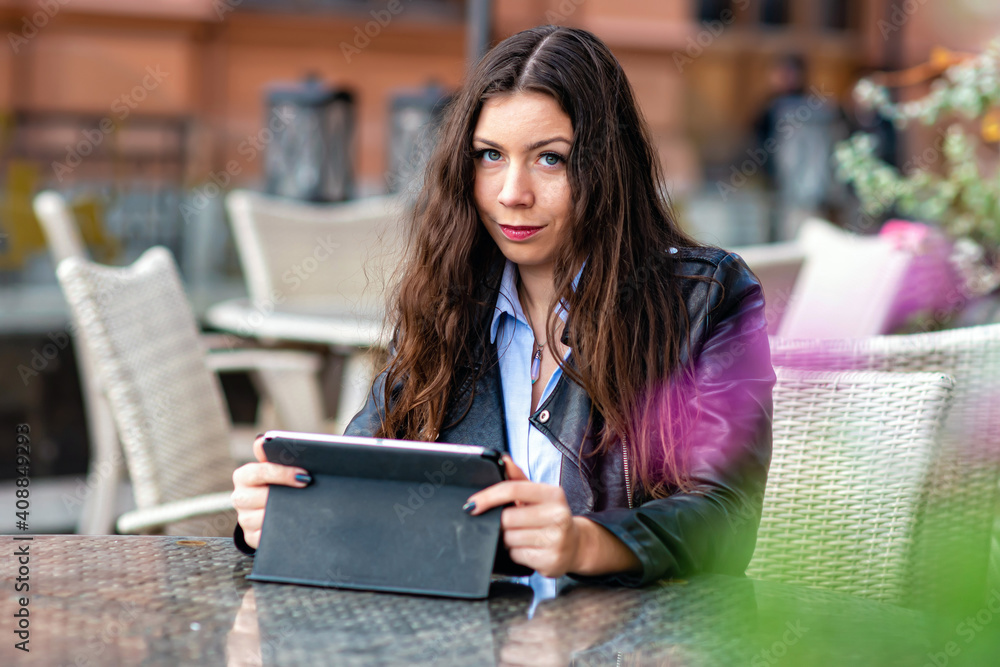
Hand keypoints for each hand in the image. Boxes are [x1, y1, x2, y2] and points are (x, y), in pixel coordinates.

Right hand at [231, 434, 309, 549]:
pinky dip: (279, 532)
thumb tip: (263, 440)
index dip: (283, 473)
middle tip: (305, 493)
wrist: (276, 508)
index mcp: (244, 476)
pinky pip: (263, 537)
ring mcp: (244, 519)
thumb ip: (274, 453)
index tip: (304, 475)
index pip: (259, 472)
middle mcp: (240, 497)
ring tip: (301, 508)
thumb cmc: (279, 482)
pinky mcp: (251, 537)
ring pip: (261, 518)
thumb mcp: (278, 466)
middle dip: (283, 496)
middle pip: (258, 497)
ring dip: (283, 514)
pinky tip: (293, 525)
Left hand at [465, 455, 581, 577]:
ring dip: (509, 538)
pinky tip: (529, 548)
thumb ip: (518, 478)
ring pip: (509, 538)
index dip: (488, 496)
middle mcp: (558, 515)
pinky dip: (516, 552)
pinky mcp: (550, 560)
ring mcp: (556, 539)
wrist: (576, 545)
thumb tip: (503, 459)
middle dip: (503, 523)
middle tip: (512, 524)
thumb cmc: (551, 516)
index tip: (472, 504)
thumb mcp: (538, 495)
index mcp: (553, 494)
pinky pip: (516, 555)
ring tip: (523, 536)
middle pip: (507, 518)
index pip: (513, 489)